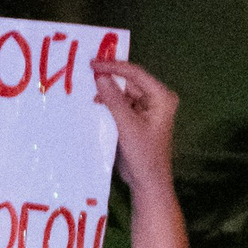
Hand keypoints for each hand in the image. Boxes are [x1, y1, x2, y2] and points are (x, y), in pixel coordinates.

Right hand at [93, 56, 182, 204]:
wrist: (147, 183)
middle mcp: (156, 98)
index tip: (93, 63)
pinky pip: (121, 104)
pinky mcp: (137, 118)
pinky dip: (109, 102)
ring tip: (87, 87)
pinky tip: (95, 102)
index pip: (135, 74)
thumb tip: (99, 75)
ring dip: (107, 91)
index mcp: (161, 96)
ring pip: (123, 92)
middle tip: (86, 71)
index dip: (114, 67)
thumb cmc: (143, 155)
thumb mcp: (127, 125)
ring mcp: (147, 108)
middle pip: (129, 82)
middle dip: (109, 78)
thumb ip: (113, 99)